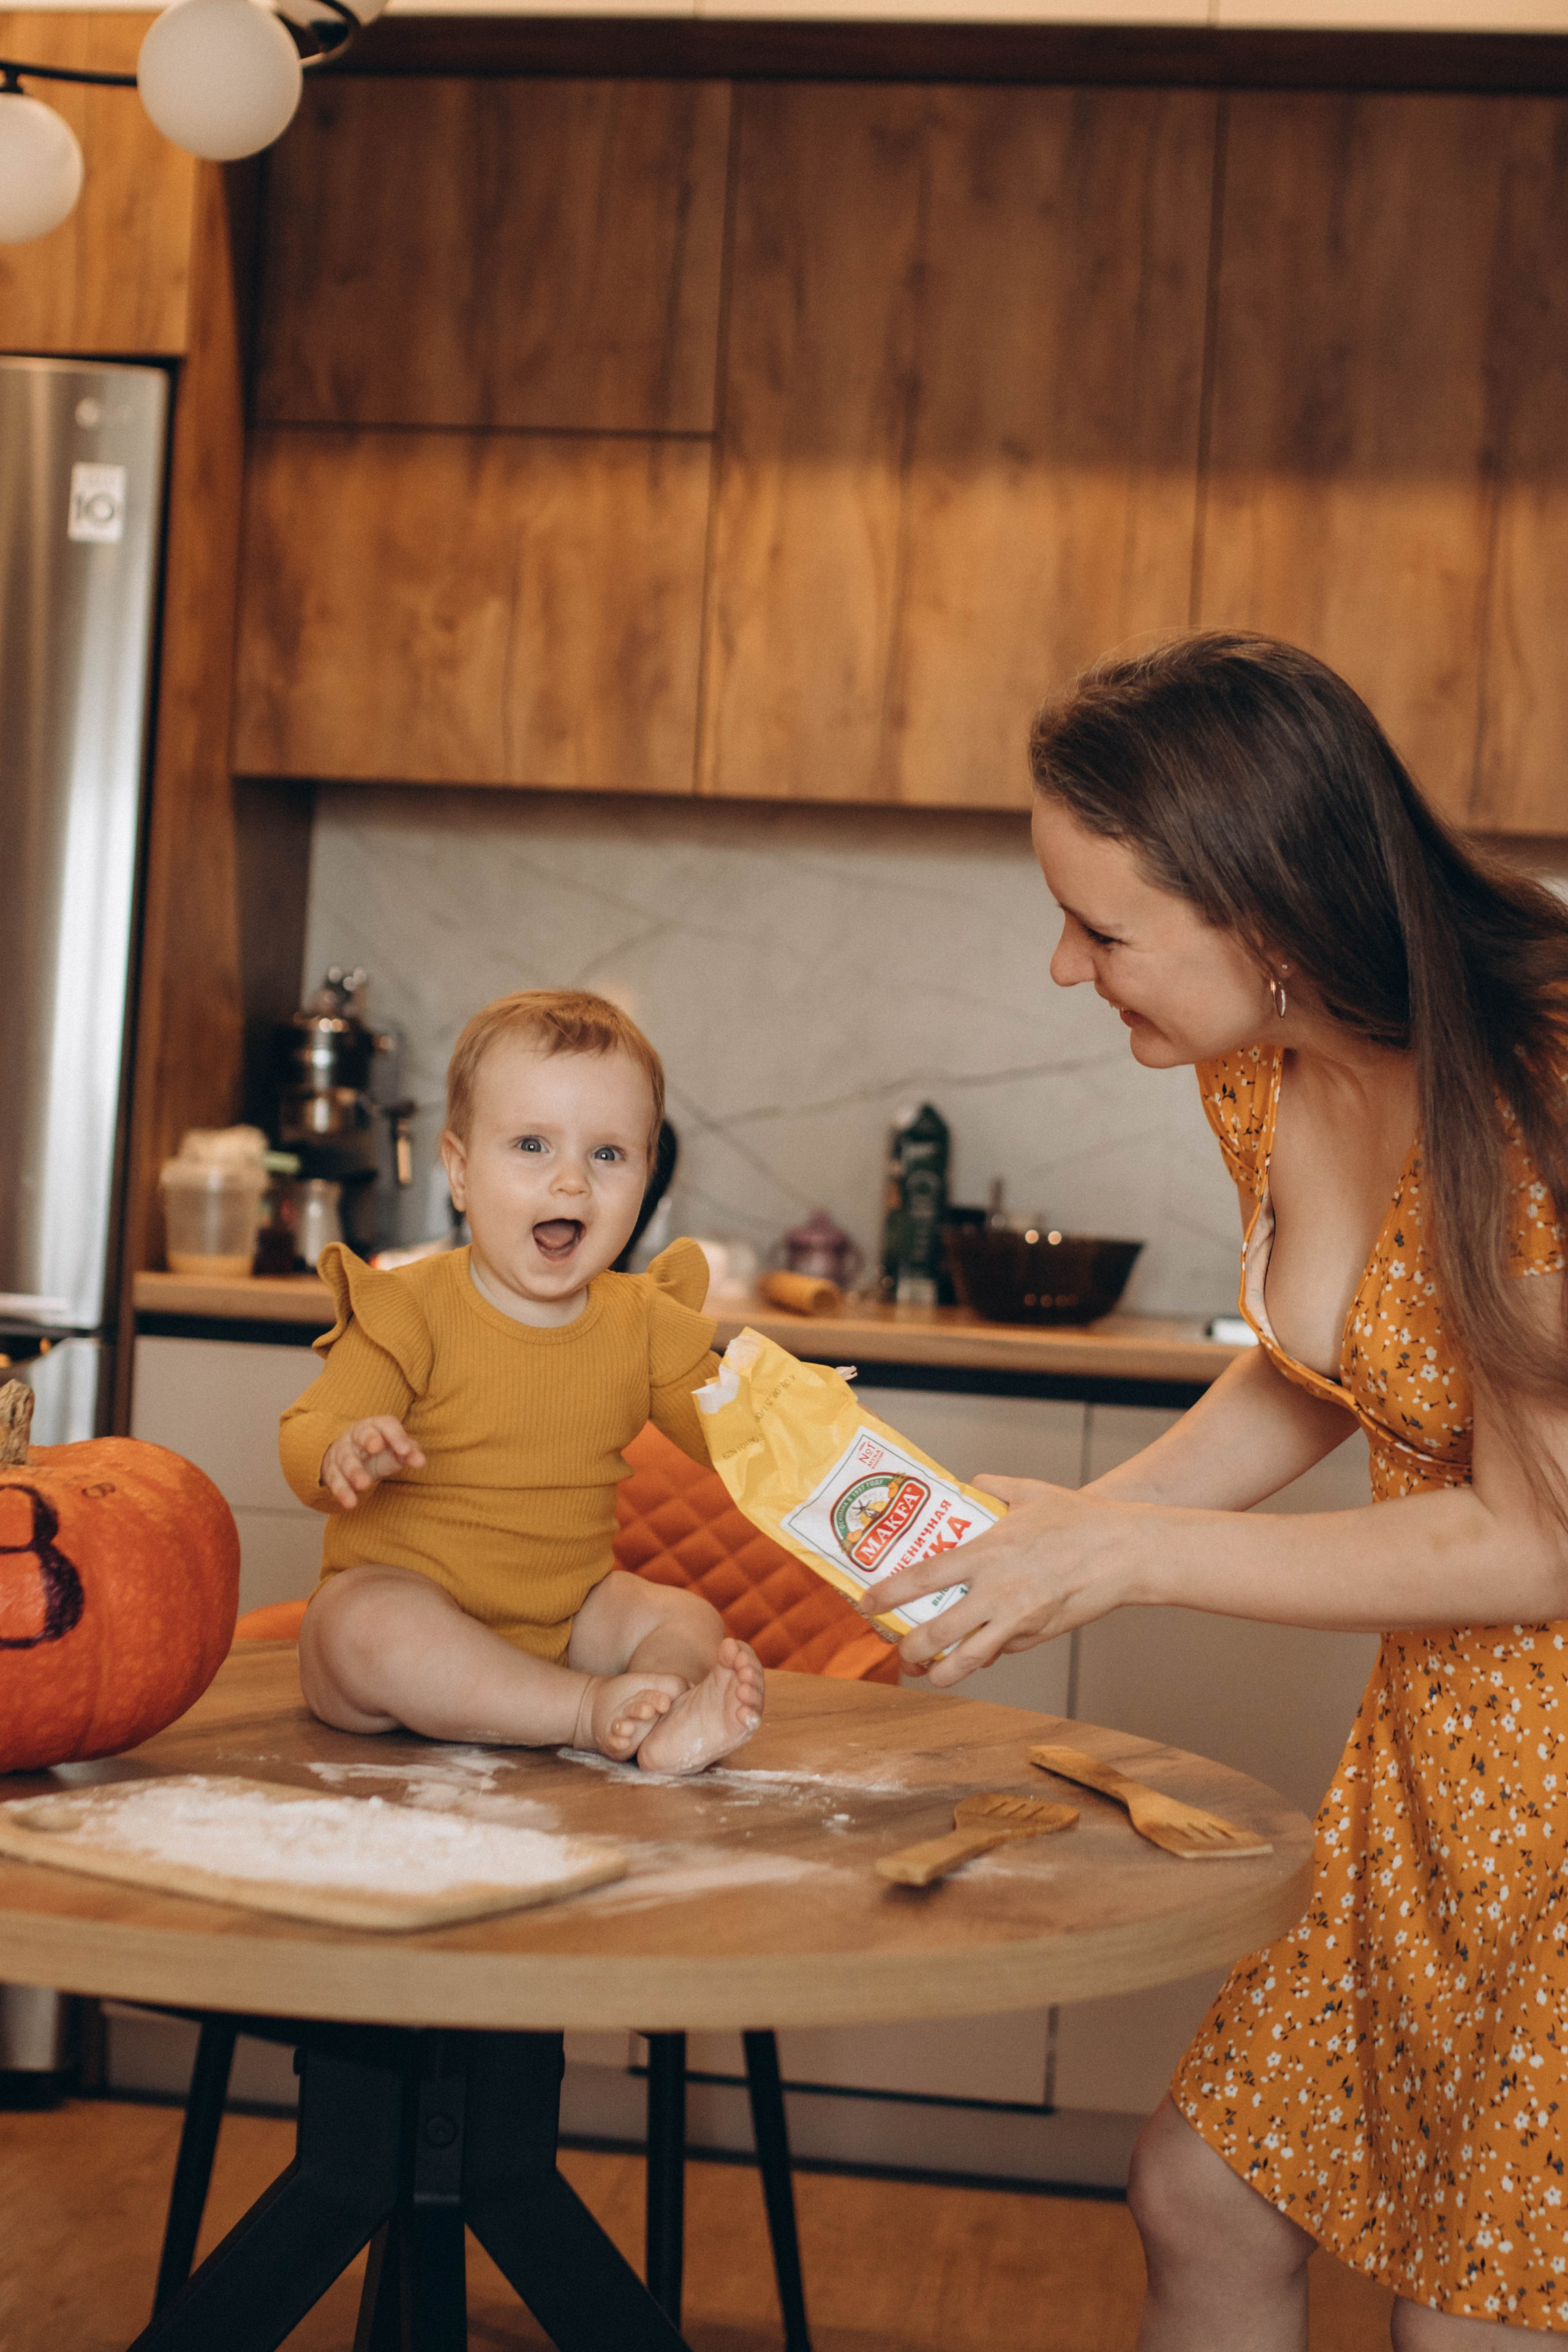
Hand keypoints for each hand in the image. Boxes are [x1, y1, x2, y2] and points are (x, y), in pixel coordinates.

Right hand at [320, 1417, 425, 1509]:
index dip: (396, 1436)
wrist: (350, 1457)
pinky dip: (342, 1491)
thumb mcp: (396, 1450)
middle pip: (362, 1435)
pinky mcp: (331, 1469)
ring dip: (354, 1471)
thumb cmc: (381, 1452)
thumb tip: (420, 1462)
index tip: (405, 1451)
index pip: (387, 1425)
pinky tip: (350, 1503)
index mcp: (376, 1426)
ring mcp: (342, 1451)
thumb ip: (410, 1453)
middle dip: (369, 1440)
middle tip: (376, 1449)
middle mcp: (357, 1435)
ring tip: (364, 1484)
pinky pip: (335, 1479)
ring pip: (346, 1459)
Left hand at [857, 1474, 1140, 1687]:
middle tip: (898, 1647)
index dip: (887, 1595)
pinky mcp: (1039, 1636)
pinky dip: (986, 1654)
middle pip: (937, 1633)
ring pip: (968, 1660)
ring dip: (941, 1672)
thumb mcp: (1030, 1491)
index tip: (866, 1604)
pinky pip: (1003, 1651)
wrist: (1127, 1552)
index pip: (922, 1578)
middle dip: (909, 1648)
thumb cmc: (1080, 1521)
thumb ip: (993, 1485)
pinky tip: (977, 1650)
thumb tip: (969, 1481)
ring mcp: (1018, 1620)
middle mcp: (997, 1592)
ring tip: (928, 1671)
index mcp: (986, 1554)